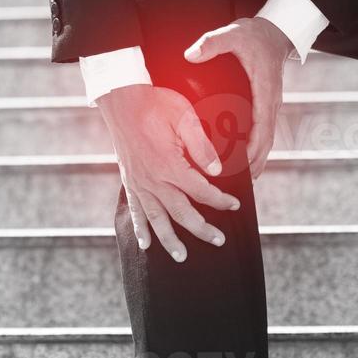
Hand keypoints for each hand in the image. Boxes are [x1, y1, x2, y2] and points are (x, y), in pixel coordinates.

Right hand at [96, 84, 240, 261]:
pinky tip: (146, 245)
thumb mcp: (185, 117)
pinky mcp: (129, 182)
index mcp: (170, 164)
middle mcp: (153, 180)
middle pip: (181, 212)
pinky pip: (135, 211)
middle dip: (202, 229)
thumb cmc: (156, 104)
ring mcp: (139, 184)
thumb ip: (201, 146)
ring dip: (170, 240)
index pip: (201, 190)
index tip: (235, 205)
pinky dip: (140, 229)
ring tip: (182, 257)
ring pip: (157, 219)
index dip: (220, 200)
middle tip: (219, 241)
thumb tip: (216, 172)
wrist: (122, 100)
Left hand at [183, 17, 292, 177]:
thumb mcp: (233, 34)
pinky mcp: (266, 107)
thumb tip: (190, 55)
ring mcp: (271, 107)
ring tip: (239, 184)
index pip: (261, 127)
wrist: (275, 32)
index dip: (252, 150)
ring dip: (255, 163)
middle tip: (235, 186)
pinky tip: (243, 165)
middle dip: (253, 165)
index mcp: (265, 91)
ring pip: (266, 142)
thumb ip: (212, 43)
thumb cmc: (254, 34)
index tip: (240, 167)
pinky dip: (255, 152)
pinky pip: (263, 135)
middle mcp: (271, 103)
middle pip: (266, 143)